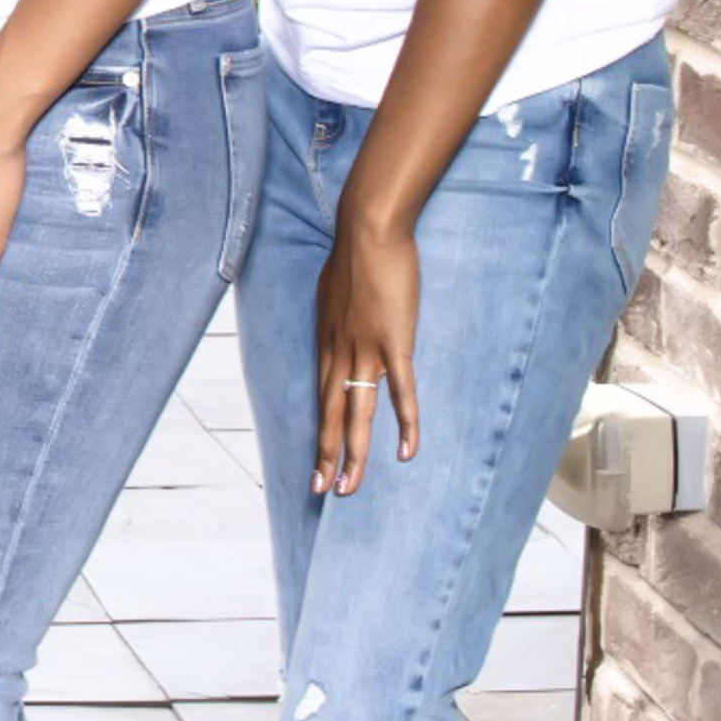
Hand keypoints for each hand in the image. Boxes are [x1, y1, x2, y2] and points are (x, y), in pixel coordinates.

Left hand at [313, 214, 422, 495]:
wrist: (367, 229)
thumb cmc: (355, 255)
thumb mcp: (335, 293)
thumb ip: (340, 317)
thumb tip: (343, 327)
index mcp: (326, 342)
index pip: (320, 397)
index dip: (318, 431)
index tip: (313, 460)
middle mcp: (339, 352)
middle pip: (330, 414)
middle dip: (325, 455)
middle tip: (319, 491)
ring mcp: (365, 350)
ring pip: (357, 414)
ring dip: (353, 454)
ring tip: (347, 487)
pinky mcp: (394, 343)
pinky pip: (400, 392)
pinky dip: (405, 424)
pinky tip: (407, 452)